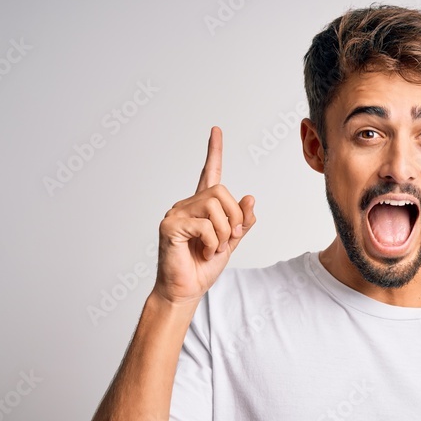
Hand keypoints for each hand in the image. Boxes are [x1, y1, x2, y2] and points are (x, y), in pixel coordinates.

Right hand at [153, 126, 255, 304]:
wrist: (186, 290)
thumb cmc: (203, 266)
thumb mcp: (231, 242)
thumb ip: (242, 222)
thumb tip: (250, 198)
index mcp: (202, 207)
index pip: (210, 173)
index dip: (214, 151)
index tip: (216, 130)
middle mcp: (187, 205)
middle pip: (221, 192)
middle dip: (234, 218)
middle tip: (230, 239)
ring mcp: (176, 214)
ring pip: (214, 206)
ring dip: (223, 233)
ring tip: (213, 248)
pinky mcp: (169, 226)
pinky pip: (203, 224)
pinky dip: (211, 241)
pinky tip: (203, 251)